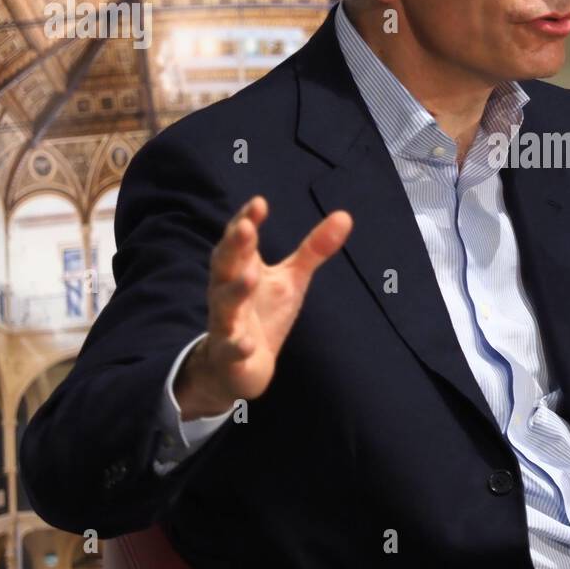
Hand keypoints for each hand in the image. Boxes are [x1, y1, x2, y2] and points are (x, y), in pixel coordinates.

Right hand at [175, 196, 352, 418]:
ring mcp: (226, 323)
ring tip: (252, 275)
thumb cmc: (264, 313)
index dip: (246, 220)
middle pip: (225, 265)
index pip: (240, 240)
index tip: (259, 203)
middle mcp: (228, 291)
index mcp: (242, 268)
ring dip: (236, 290)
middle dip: (234, 246)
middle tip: (246, 228)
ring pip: (225, 304)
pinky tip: (247, 343)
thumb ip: (313, 249)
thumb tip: (344, 215)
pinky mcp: (229, 354)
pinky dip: (237, 345)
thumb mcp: (291, 279)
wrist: (235, 366)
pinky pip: (231, 349)